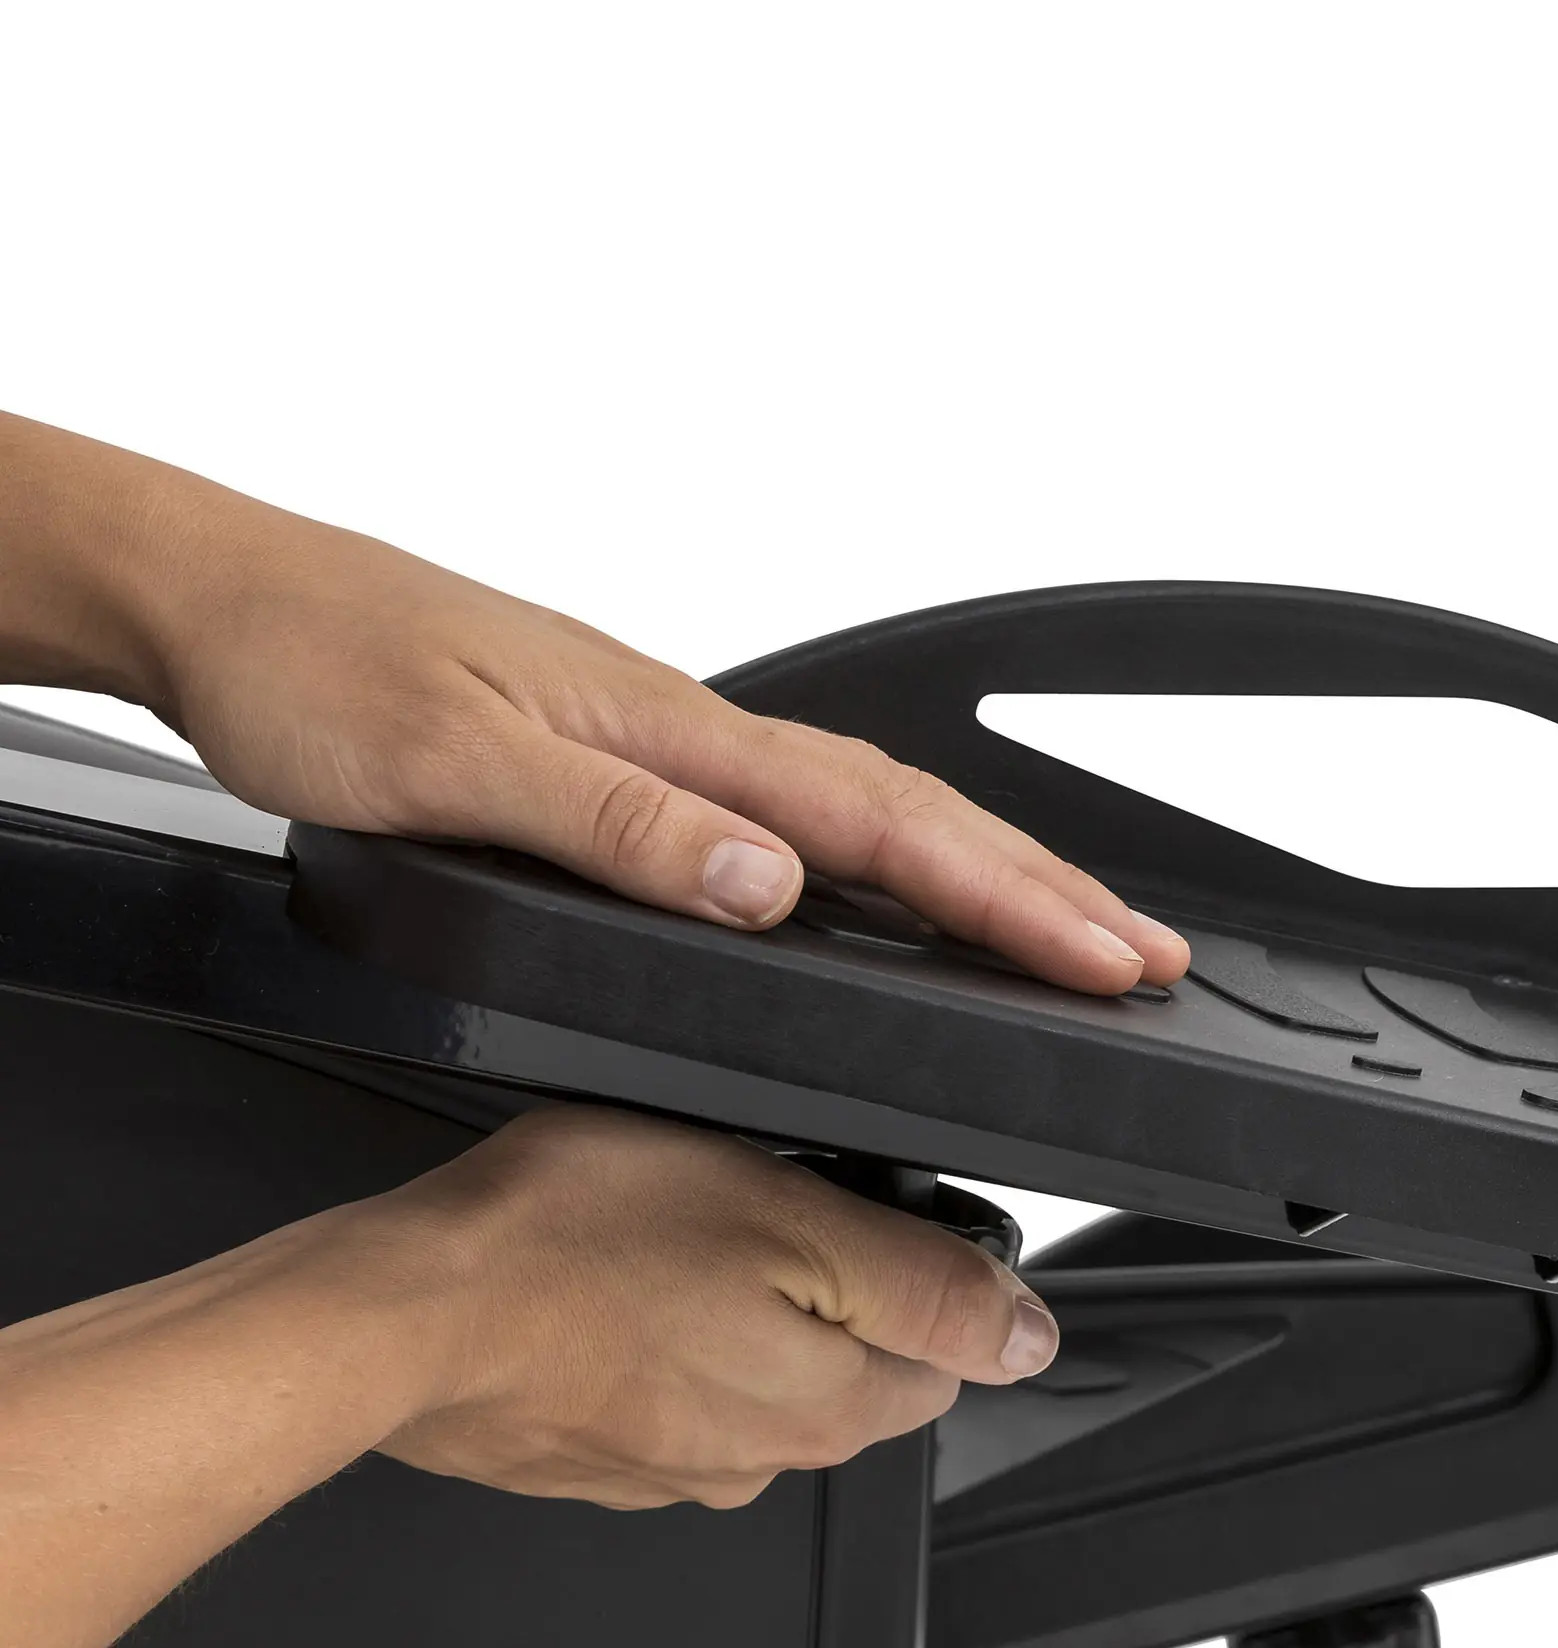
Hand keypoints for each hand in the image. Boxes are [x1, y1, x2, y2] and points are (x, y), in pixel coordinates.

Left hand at [0, 416, 1188, 993]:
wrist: (231, 602)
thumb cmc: (322, 665)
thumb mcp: (455, 765)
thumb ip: (621, 830)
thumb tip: (770, 885)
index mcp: (674, 734)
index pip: (883, 829)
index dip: (1006, 900)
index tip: (1105, 953)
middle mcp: (692, 733)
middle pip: (910, 813)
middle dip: (1041, 889)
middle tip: (1143, 950)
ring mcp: (671, 744)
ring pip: (867, 811)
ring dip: (978, 872)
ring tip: (1063, 927)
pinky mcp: (635, 761)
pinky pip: (802, 815)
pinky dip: (885, 860)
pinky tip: (895, 895)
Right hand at [364, 1107, 1056, 1508]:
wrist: (400, 1314)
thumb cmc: (571, 1247)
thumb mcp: (786, 1220)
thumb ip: (923, 1283)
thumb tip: (1029, 1336)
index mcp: (831, 1409)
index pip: (941, 1355)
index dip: (911, 1268)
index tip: (846, 1210)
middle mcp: (762, 1462)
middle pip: (849, 1363)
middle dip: (819, 1283)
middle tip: (740, 1202)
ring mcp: (672, 1470)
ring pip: (752, 1369)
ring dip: (731, 1305)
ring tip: (660, 1234)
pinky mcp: (597, 1458)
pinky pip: (666, 1388)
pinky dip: (654, 1336)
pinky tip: (606, 1284)